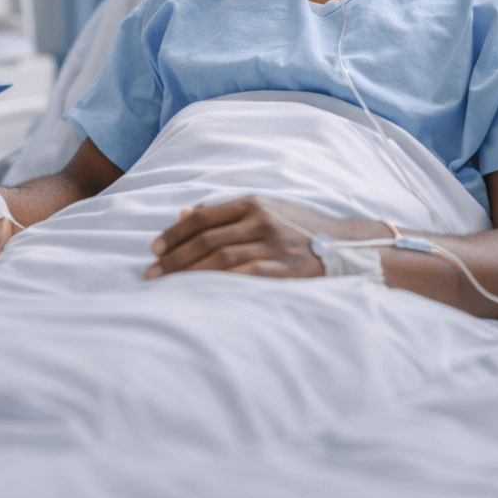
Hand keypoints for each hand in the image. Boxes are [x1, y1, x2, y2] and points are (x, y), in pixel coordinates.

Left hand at [146, 195, 325, 280]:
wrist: (345, 247)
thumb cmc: (297, 229)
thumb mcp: (264, 210)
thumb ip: (225, 213)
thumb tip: (183, 215)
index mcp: (252, 203)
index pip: (202, 217)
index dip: (174, 233)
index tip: (154, 249)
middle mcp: (260, 221)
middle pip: (206, 240)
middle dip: (175, 257)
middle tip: (152, 272)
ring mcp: (272, 246)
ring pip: (220, 260)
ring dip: (189, 273)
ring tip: (167, 285)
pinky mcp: (283, 271)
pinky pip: (242, 278)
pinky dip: (217, 285)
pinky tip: (199, 294)